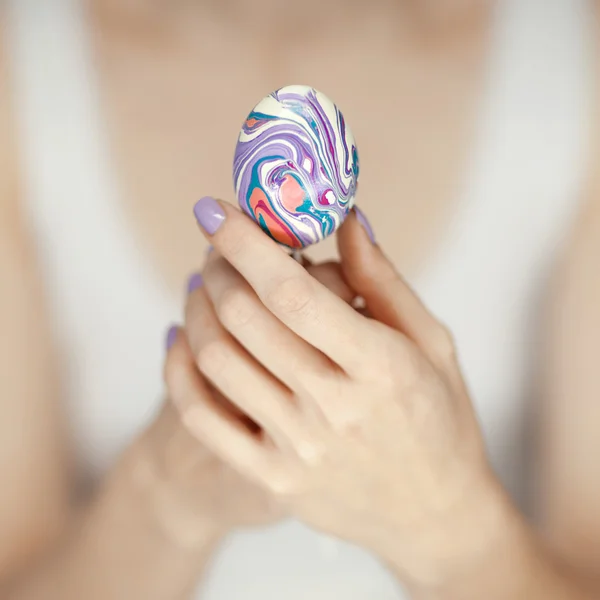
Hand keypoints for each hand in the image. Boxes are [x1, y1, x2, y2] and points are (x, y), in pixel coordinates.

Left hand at [167, 197, 504, 587]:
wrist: (433, 514)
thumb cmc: (440, 417)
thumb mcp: (431, 343)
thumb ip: (383, 281)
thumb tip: (346, 219)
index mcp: (380, 366)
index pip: (293, 292)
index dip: (246, 244)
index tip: (217, 209)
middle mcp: (333, 408)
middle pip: (245, 318)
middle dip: (218, 266)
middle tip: (218, 246)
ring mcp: (297, 449)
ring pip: (216, 359)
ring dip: (198, 308)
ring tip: (205, 286)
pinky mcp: (272, 478)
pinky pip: (202, 417)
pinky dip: (179, 369)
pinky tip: (183, 339)